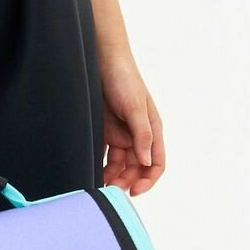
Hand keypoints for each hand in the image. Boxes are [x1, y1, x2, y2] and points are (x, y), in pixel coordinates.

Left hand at [99, 49, 164, 195]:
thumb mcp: (135, 107)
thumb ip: (142, 134)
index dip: (148, 179)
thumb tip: (147, 162)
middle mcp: (137, 134)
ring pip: (120, 164)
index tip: (135, 191)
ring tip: (101, 184)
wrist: (101, 57)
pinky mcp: (104, 130)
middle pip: (136, 167)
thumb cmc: (124, 77)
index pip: (156, 162)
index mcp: (151, 129)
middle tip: (111, 190)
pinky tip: (93, 172)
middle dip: (127, 180)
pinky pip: (105, 154)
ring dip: (113, 176)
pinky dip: (101, 165)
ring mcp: (121, 132)